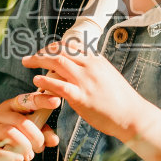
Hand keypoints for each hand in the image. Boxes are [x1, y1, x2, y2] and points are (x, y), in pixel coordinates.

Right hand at [0, 91, 60, 160]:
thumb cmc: (12, 139)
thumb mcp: (30, 134)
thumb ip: (43, 134)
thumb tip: (55, 140)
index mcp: (11, 106)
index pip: (27, 100)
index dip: (42, 100)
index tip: (56, 102)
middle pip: (21, 121)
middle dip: (36, 136)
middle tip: (40, 146)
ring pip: (11, 133)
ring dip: (25, 146)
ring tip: (29, 155)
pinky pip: (0, 151)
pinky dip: (13, 157)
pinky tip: (19, 160)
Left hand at [23, 42, 158, 141]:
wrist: (133, 115)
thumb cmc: (121, 100)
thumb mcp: (108, 76)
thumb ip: (92, 71)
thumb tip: (78, 69)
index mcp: (96, 60)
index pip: (71, 45)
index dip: (53, 47)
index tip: (44, 51)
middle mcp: (90, 66)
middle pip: (60, 50)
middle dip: (42, 51)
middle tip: (29, 57)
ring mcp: (86, 81)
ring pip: (57, 62)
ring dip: (39, 60)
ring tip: (27, 63)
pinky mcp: (82, 97)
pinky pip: (59, 85)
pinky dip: (45, 80)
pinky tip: (36, 80)